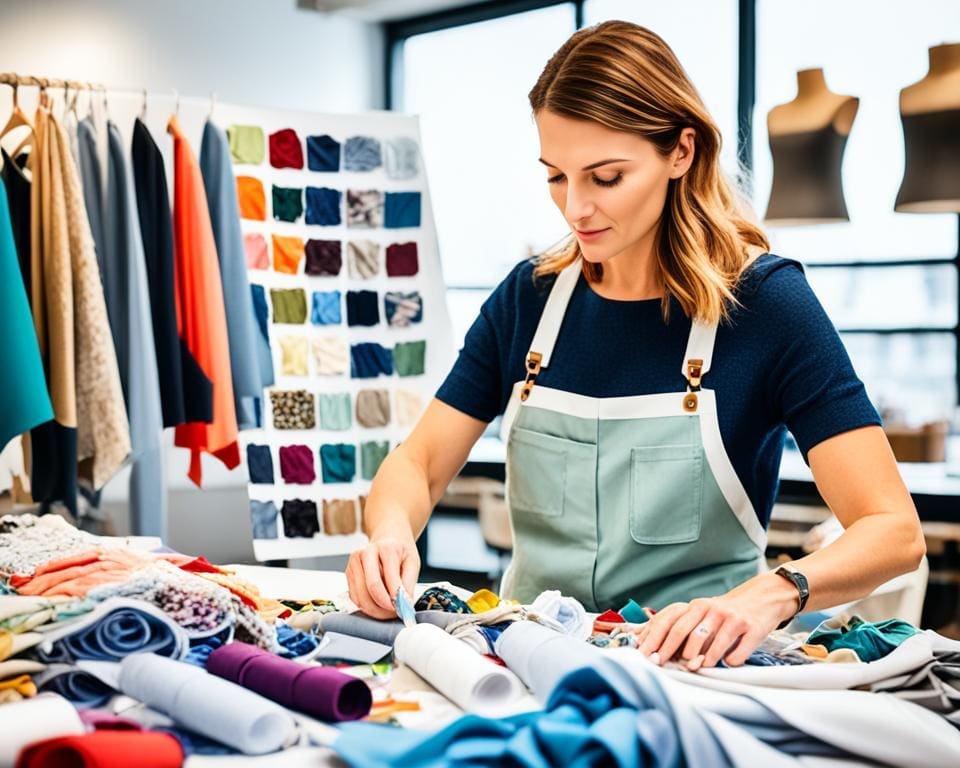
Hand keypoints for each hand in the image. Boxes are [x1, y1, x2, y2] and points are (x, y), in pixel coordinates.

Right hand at [346, 535, 420, 619]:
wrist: (388, 538)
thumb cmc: (400, 551)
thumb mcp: (413, 563)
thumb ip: (408, 584)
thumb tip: (403, 604)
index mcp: (386, 548)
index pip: (387, 580)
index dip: (395, 600)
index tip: (402, 609)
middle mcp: (366, 552)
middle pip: (370, 589)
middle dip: (383, 608)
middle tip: (393, 614)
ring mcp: (354, 562)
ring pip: (360, 596)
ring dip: (374, 610)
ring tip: (387, 611)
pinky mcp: (348, 572)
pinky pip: (354, 597)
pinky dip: (366, 605)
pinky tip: (377, 603)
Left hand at [636, 572, 797, 669]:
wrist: (763, 598)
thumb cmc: (725, 613)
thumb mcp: (703, 612)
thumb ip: (685, 626)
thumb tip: (657, 648)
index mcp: (697, 606)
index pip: (670, 621)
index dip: (656, 639)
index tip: (647, 655)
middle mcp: (713, 610)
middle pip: (686, 632)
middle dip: (671, 651)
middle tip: (664, 665)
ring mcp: (733, 619)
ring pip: (711, 644)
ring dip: (702, 660)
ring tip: (698, 667)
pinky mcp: (753, 629)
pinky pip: (738, 653)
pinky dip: (730, 662)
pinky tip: (727, 663)